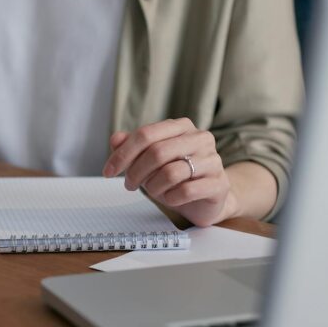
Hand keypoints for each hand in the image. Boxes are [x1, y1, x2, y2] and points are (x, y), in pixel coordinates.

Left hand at [103, 118, 235, 226]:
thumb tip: (116, 139)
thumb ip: (132, 147)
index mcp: (181, 127)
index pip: (146, 134)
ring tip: (154, 191)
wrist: (206, 199)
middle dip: (136, 172)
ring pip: (170, 173)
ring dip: (153, 187)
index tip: (108, 171)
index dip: (123, 154)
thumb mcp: (149, 161)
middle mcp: (200, 138)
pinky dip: (171, 198)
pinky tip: (170, 198)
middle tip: (129, 185)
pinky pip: (186, 191)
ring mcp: (212, 160)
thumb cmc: (175, 177)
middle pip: (157, 152)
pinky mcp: (219, 184)